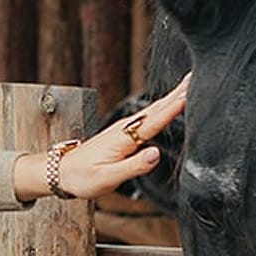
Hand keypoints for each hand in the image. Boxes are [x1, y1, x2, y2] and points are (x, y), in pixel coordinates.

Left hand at [53, 73, 189, 199]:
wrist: (61, 173)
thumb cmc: (82, 178)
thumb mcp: (107, 178)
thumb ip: (133, 167)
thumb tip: (155, 154)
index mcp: (123, 139)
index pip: (153, 122)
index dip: (172, 108)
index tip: (188, 94)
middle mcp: (124, 129)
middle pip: (155, 110)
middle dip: (175, 94)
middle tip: (194, 77)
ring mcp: (123, 129)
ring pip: (152, 111)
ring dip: (170, 97)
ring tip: (188, 85)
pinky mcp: (123, 133)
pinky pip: (147, 117)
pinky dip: (161, 107)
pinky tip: (168, 104)